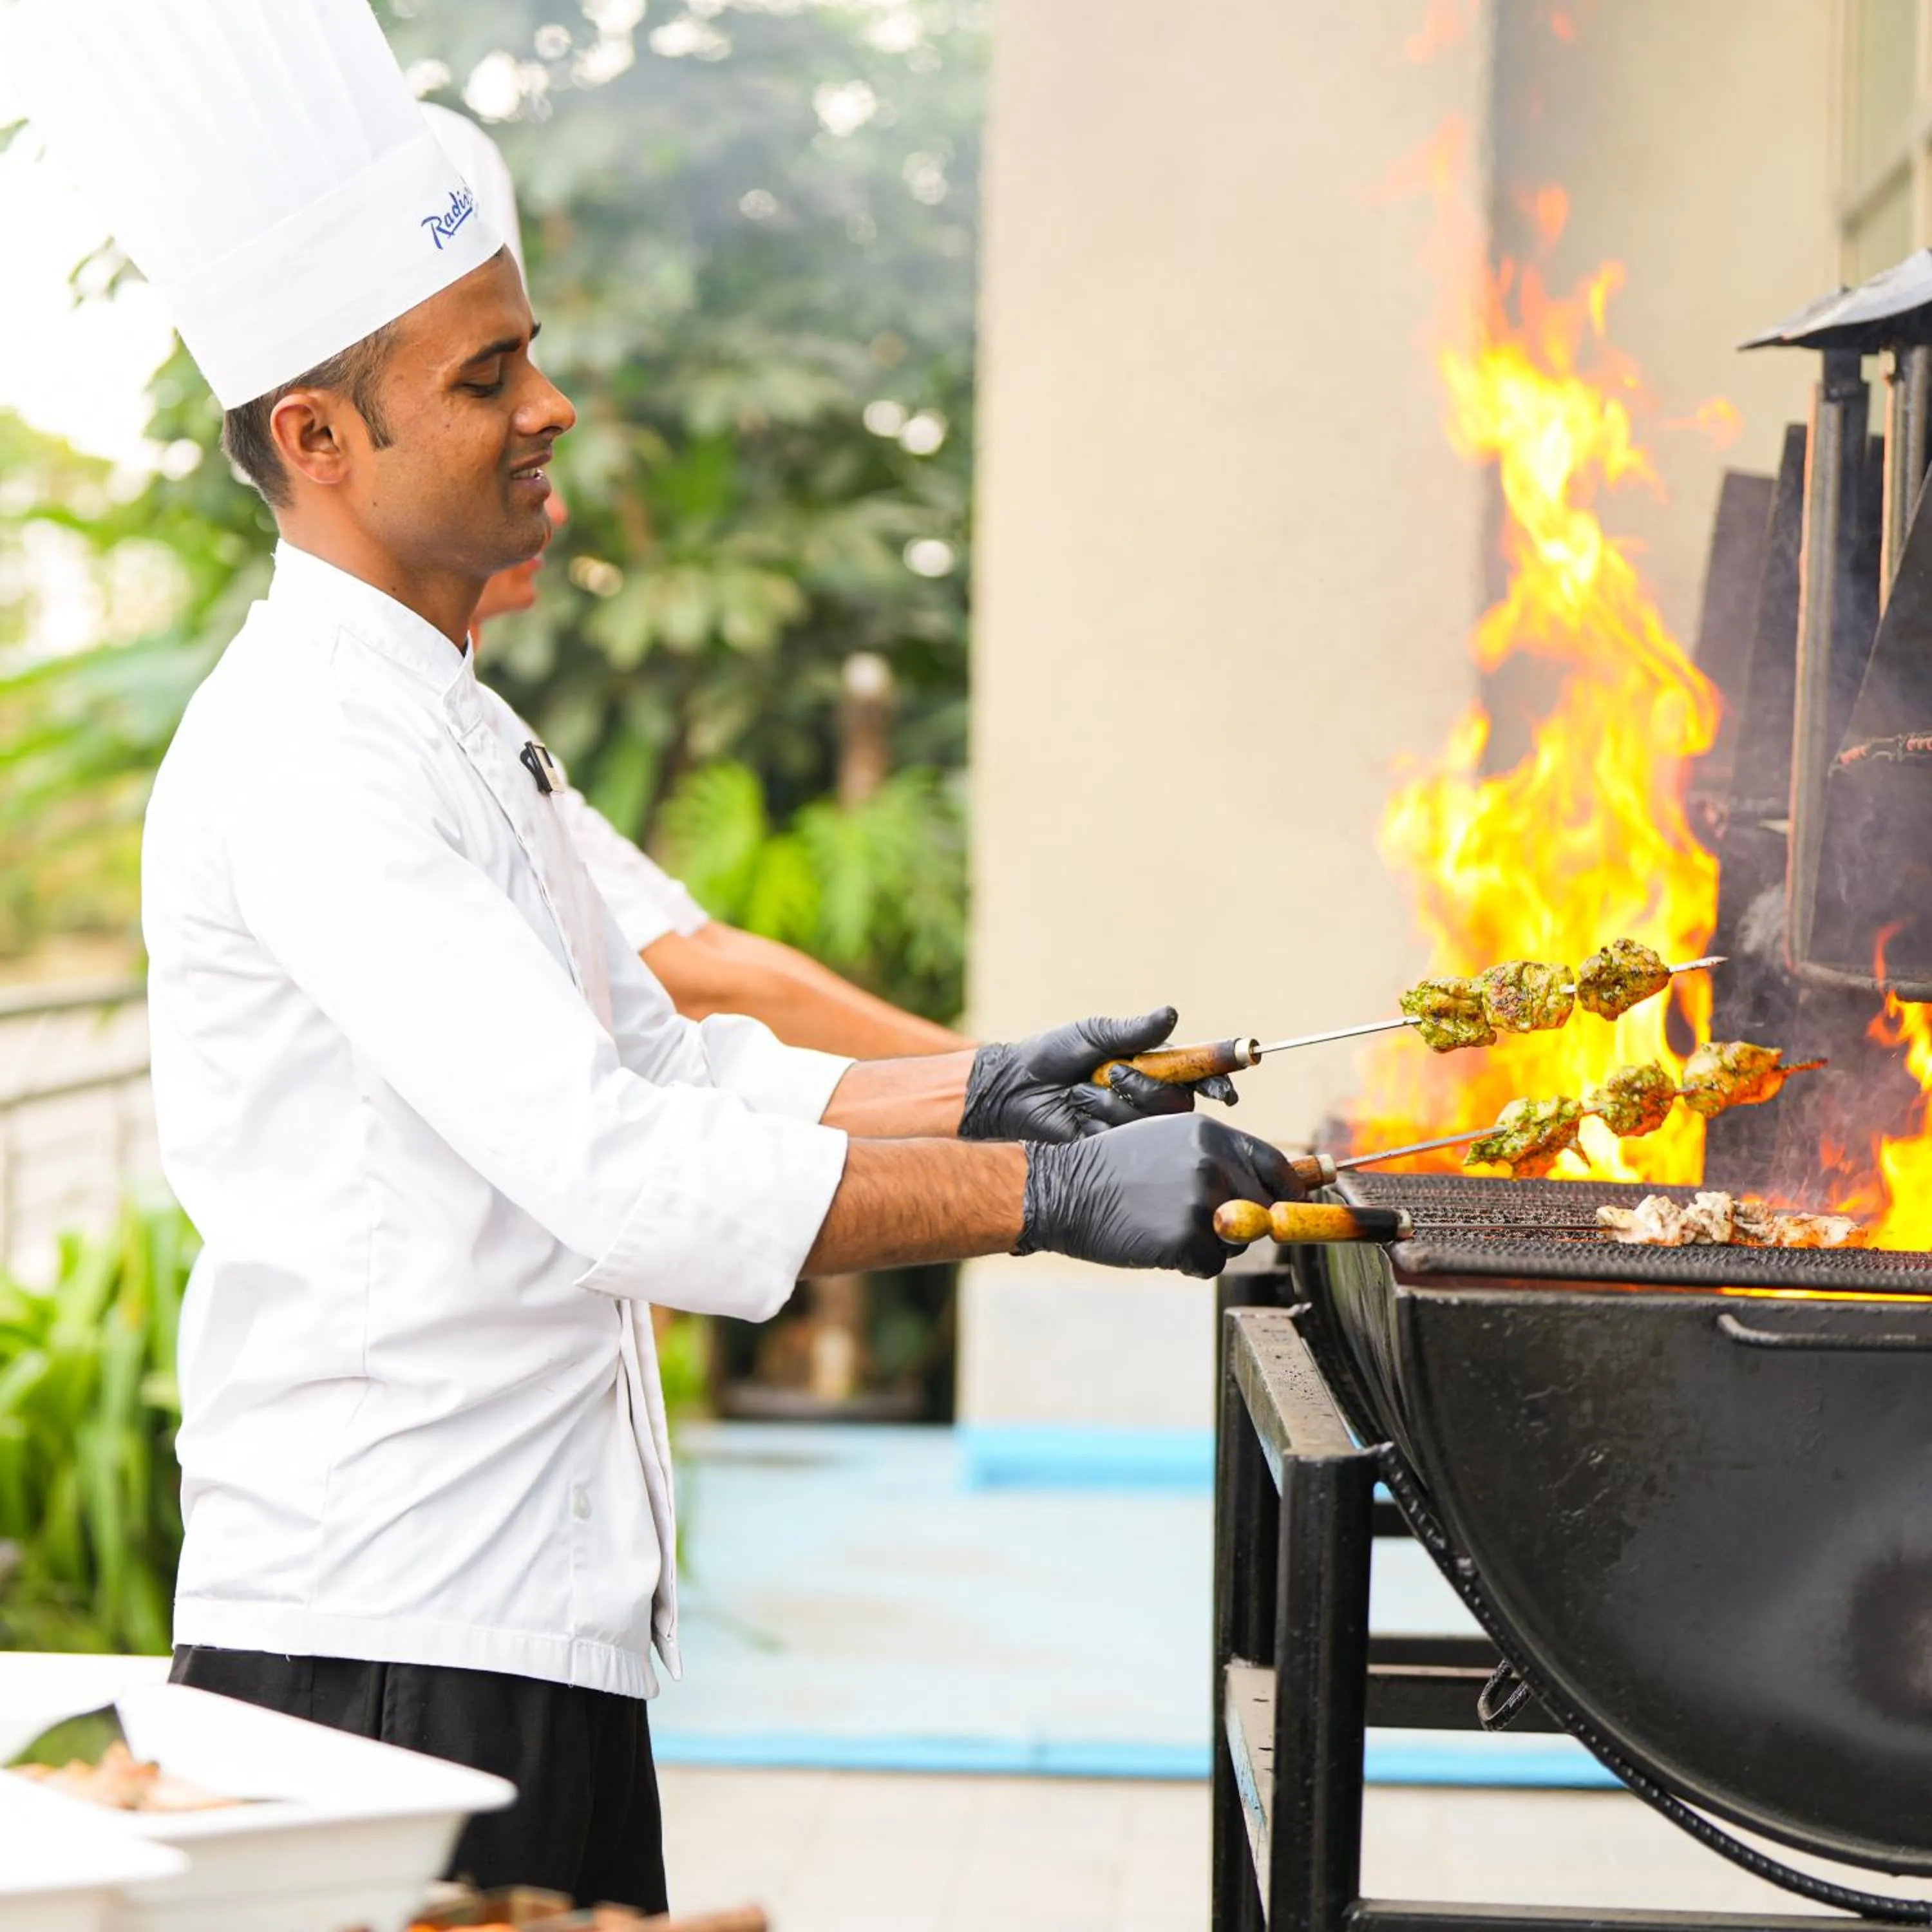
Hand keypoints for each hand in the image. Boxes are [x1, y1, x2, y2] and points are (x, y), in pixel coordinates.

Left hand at [959, 1007, 1237, 1143]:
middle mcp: (1147, 1096)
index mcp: (1150, 1065)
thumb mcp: (1093, 1034)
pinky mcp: (1112, 1148)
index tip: (1226, 1089)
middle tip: (1113, 1073)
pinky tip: (1077, 1116)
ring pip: (1153, 1123)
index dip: (1217, 1078)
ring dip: (1117, 1103)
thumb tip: (1172, 1014)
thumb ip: (1133, 1030)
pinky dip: (1100, 1124)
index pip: (1197, 1073)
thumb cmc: (1052, 1054)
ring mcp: (1131, 1124)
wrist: (1014, 1087)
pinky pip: (1125, 1141)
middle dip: (1148, 1087)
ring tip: (1082, 1092)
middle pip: (1180, 1101)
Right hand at [1014, 1114, 1296, 1278]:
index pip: (1274, 1164)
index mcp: (1210, 1133)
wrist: (1062, 1190)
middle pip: (1263, 1208)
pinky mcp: (1189, 1236)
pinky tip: (1156, 1245)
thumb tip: (1267, 1190)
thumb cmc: (1109, 1169)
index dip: (1290, 1191)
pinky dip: (1189, 1265)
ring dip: (1211, 1244)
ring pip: (1239, 1240)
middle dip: (1241, 1223)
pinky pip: (1212, 1265)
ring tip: (1164, 1226)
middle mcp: (1214, 1161)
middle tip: (1195, 1221)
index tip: (1294, 1209)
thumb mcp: (1165, 1141)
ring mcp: (1204, 1199)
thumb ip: (1215, 1159)